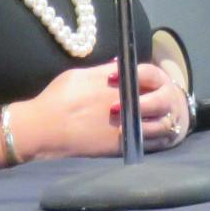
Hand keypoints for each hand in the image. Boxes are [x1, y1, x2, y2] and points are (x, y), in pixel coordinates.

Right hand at [15, 61, 188, 160]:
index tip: (148, 82)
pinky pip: (149, 142)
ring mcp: (125, 125)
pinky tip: (157, 137)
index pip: (146, 74)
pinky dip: (157, 139)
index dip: (150, 78)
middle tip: (160, 100)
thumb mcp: (78, 75)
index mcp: (116, 82)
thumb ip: (103, 71)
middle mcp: (125, 102)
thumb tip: (119, 65)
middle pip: (159, 98)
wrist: (44, 128)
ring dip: (165, 119)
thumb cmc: (57, 98)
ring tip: (164, 119)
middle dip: (163, 98)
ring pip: (160, 123)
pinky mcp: (121, 145)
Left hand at [111, 60, 191, 151]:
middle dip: (138, 106)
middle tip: (114, 108)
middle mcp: (169, 100)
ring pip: (160, 125)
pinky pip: (156, 143)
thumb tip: (114, 62)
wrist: (172, 111)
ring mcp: (170, 121)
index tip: (110, 79)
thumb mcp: (141, 79)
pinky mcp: (166, 139)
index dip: (131, 75)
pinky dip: (142, 142)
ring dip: (141, 128)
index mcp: (160, 81)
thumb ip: (126, 73)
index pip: (150, 74)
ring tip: (119, 128)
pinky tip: (127, 140)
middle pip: (159, 102)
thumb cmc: (148, 92)